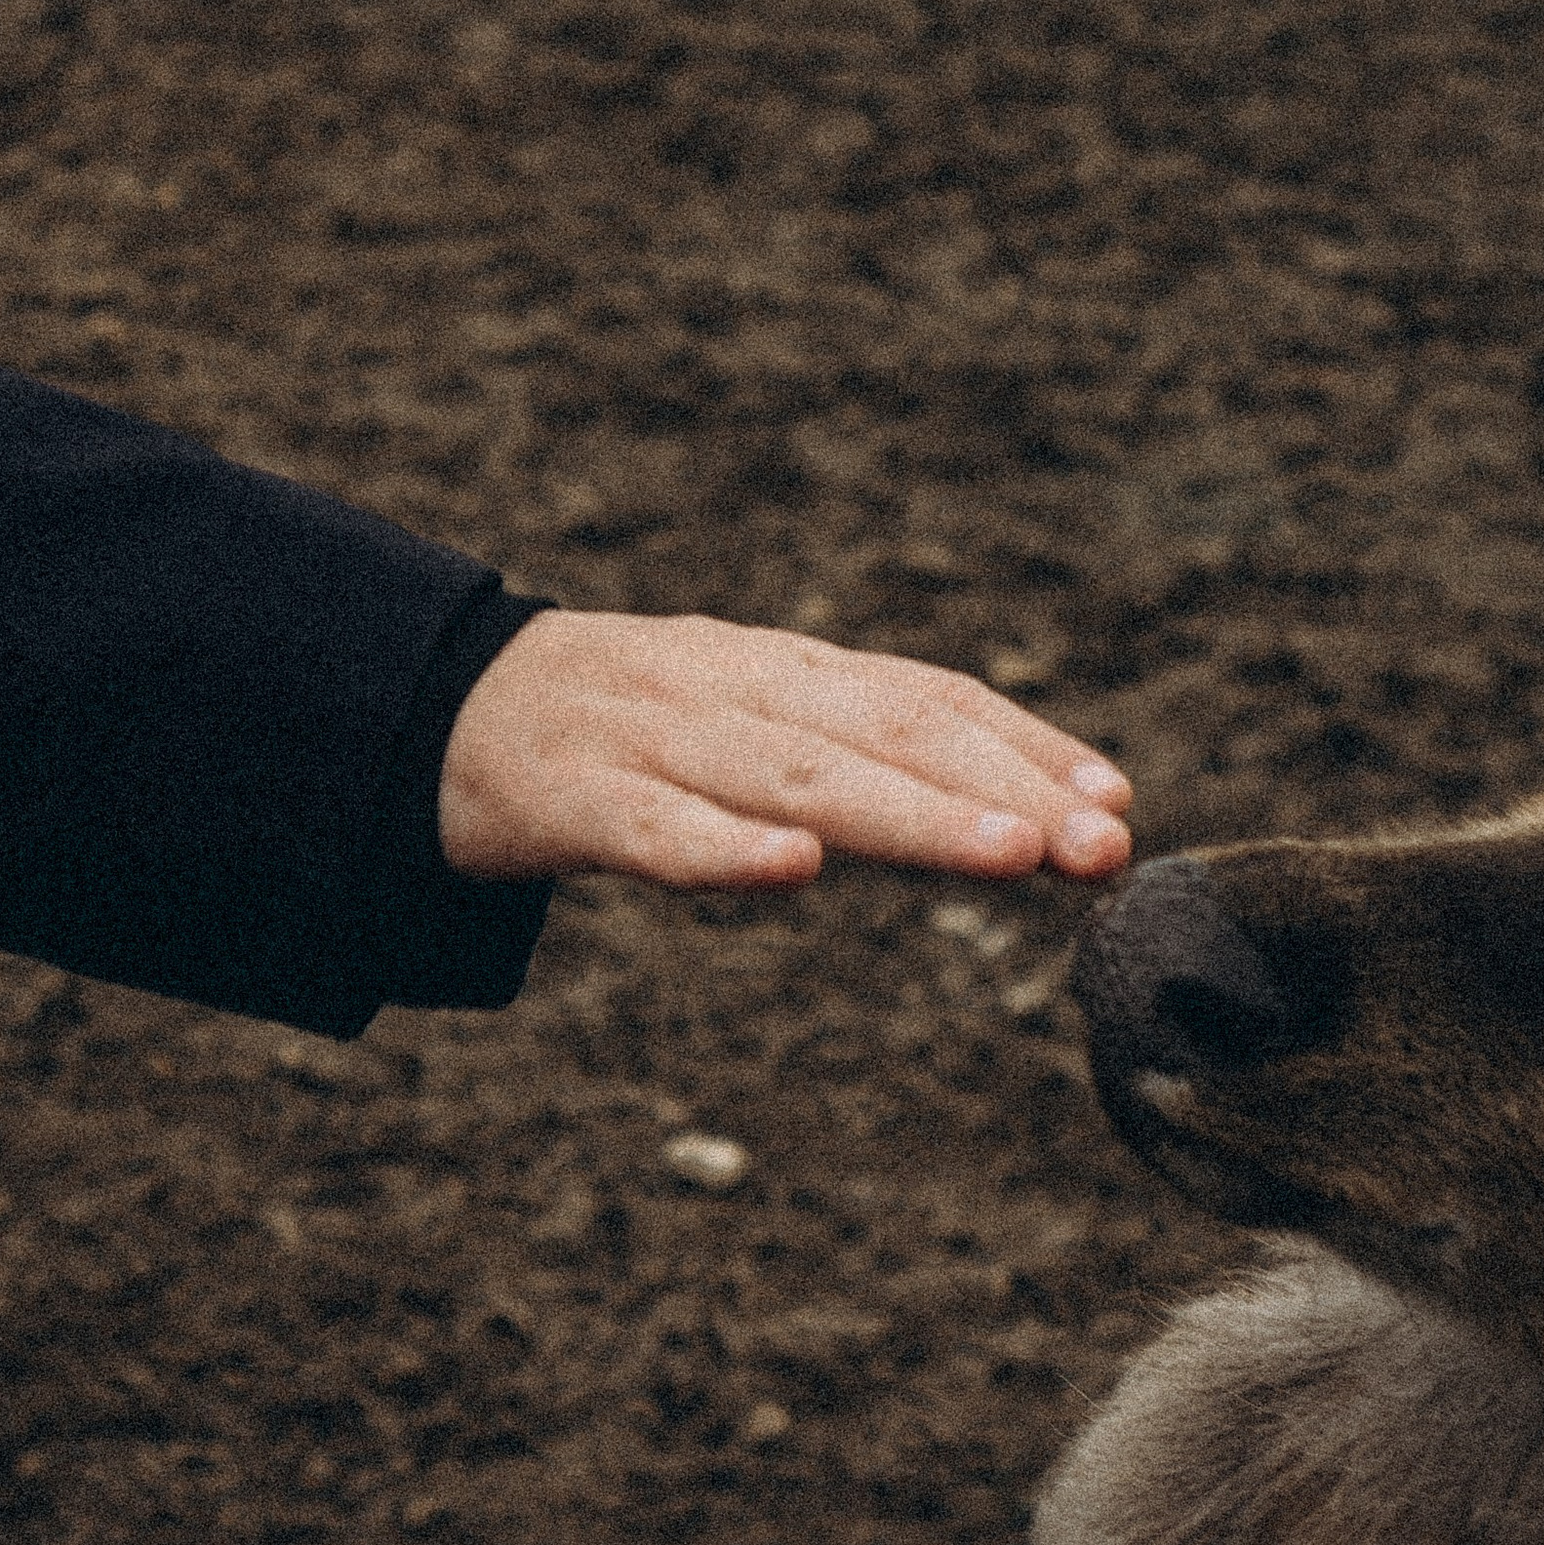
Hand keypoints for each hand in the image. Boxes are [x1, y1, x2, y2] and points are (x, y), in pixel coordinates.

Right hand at [439, 611, 1132, 888]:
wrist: (425, 707)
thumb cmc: (617, 734)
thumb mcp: (741, 727)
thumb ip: (855, 762)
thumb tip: (1016, 820)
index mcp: (778, 671)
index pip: (922, 697)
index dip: (1023, 743)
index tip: (1118, 804)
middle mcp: (729, 688)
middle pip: (881, 731)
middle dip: (1003, 785)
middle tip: (1102, 845)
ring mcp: (646, 737)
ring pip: (792, 775)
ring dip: (909, 813)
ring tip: (1010, 852)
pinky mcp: (563, 797)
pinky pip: (650, 828)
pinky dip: (722, 849)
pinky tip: (794, 873)